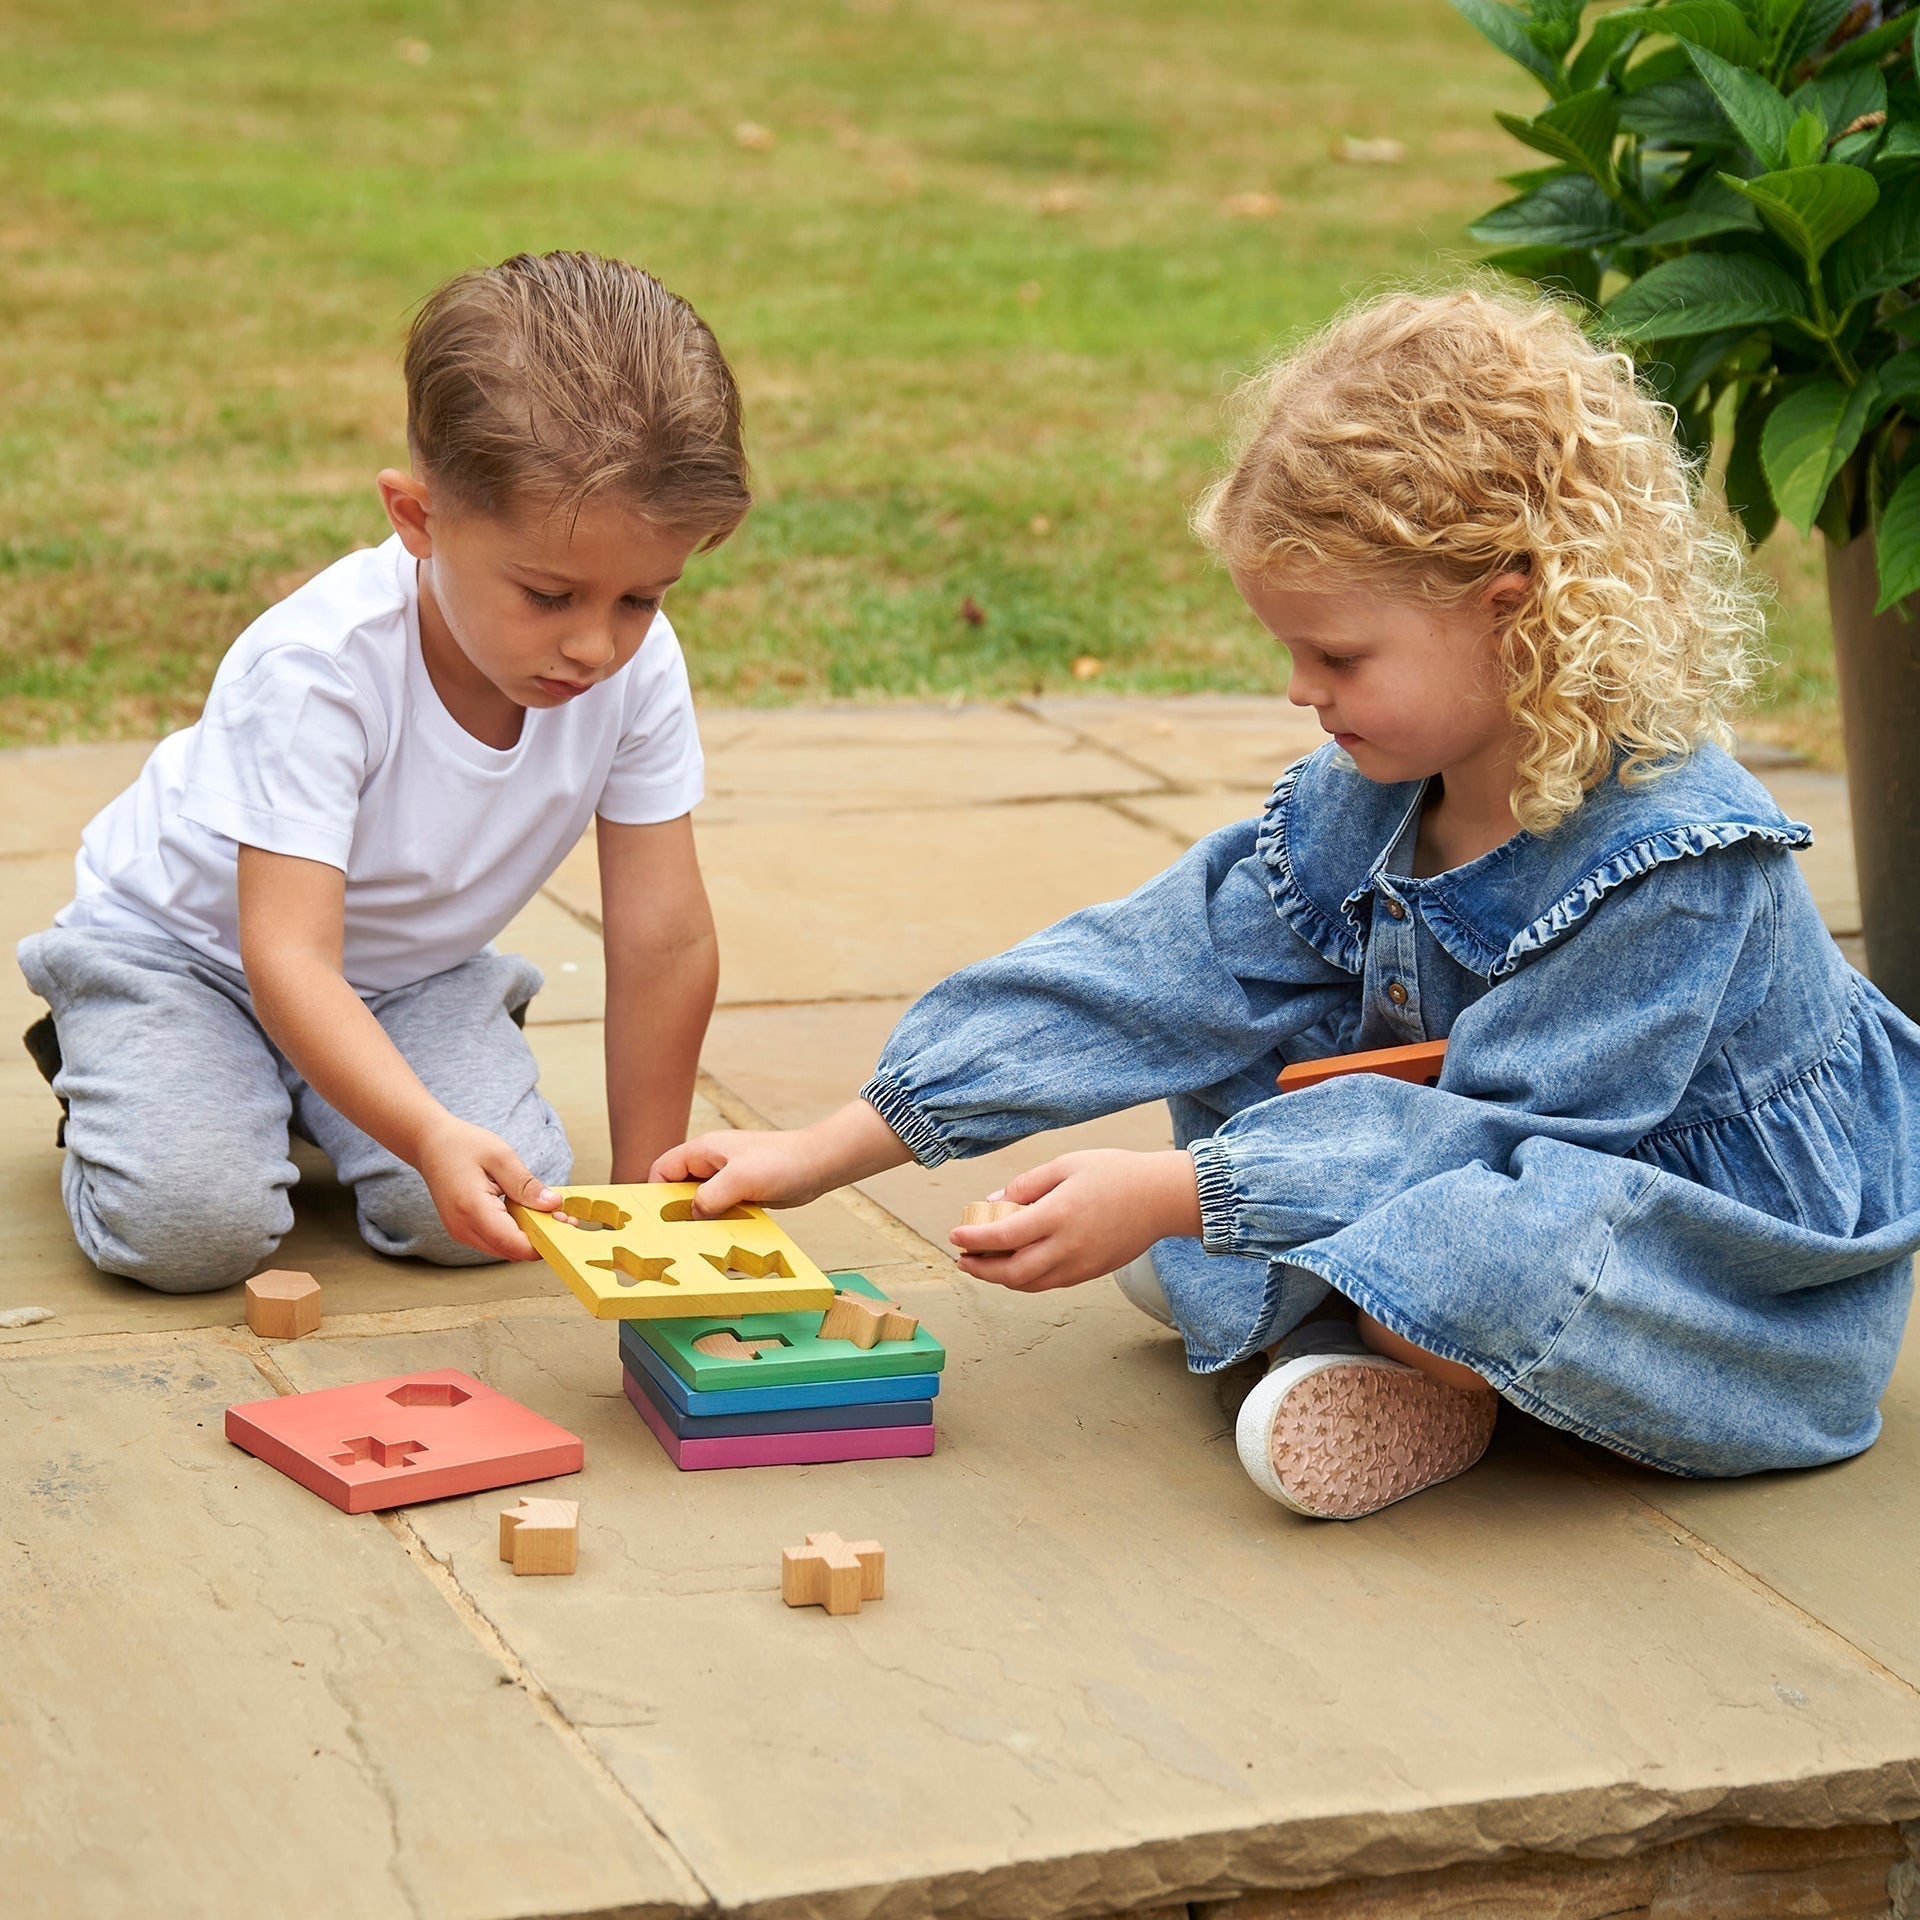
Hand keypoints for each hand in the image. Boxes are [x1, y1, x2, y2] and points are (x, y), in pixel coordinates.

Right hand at [416, 1116, 562, 1260]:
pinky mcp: (463, 1231)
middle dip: (540, 1238)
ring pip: (504, 1249)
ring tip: (545, 1210)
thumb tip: (553, 1205)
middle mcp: (464, 1229)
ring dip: (527, 1236)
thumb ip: (527, 1184)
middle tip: (561, 1215)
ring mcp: (461, 1233)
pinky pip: (495, 1241)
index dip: (544, 1241)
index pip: (515, 1244)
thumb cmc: (463, 1145)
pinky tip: (524, 1210)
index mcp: (473, 1210)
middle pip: (512, 1251)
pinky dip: (513, 1232)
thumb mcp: (502, 1156)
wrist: (430, 1144)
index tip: (565, 1224)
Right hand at [649, 1099, 912, 1215]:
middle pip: (678, 1188)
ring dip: (700, 1220)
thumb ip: (711, 1195)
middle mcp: (712, 1163)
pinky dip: (719, 1222)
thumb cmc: (784, 1162)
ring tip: (699, 1242)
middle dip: (676, 1211)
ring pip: (700, 1202)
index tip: (655, 1219)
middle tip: (675, 1236)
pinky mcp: (742, 1192)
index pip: (662, 1169)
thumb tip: (692, 1214)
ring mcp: (727, 1178)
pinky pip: (720, 1209)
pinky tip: (722, 1239)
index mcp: (704, 1151)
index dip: (654, 1194)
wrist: (820, 1164)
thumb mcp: (741, 1179)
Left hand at [947, 1148, 1201, 1292]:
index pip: (1003, 1237)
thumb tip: (993, 1202)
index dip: (974, 1239)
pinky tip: (1017, 1265)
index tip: (954, 1235)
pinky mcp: (1092, 1273)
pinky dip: (1026, 1280)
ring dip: (1001, 1279)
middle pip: (1012, 1273)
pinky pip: (1050, 1283)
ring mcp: (1081, 1265)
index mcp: (1058, 1215)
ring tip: (984, 1265)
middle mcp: (1067, 1247)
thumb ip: (1027, 1185)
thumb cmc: (1116, 1173)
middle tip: (963, 1259)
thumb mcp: (1067, 1165)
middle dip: (981, 1270)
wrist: (1163, 1197)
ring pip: (1030, 1284)